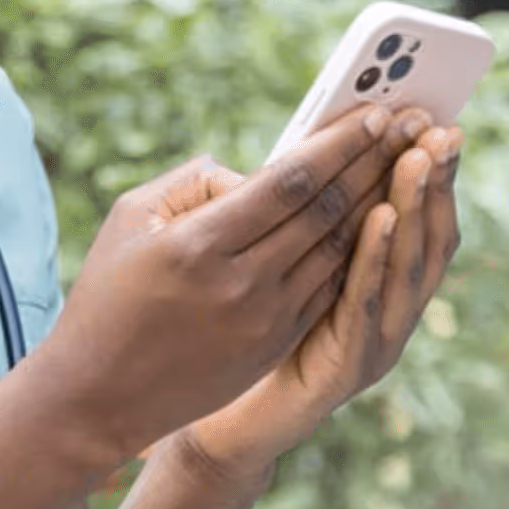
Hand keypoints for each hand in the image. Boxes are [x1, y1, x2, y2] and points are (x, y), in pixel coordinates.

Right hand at [27, 105, 421, 466]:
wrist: (98, 396)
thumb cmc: (107, 295)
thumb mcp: (132, 218)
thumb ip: (197, 181)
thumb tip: (260, 173)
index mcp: (200, 243)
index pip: (290, 181)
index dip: (339, 143)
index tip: (376, 113)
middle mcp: (241, 284)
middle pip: (327, 211)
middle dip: (374, 163)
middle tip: (410, 127)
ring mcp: (264, 321)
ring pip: (338, 251)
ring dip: (378, 204)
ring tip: (406, 167)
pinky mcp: (274, 347)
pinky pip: (329, 289)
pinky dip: (356, 252)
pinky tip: (377, 222)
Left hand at [188, 124, 464, 480]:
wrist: (218, 420)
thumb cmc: (243, 335)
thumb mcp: (280, 261)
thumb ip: (300, 217)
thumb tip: (305, 146)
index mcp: (382, 283)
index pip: (422, 218)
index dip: (433, 171)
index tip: (438, 120)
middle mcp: (392, 312)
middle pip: (428, 237)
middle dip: (434, 179)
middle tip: (436, 129)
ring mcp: (377, 343)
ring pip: (408, 268)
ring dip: (413, 208)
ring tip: (415, 158)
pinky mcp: (348, 368)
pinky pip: (366, 305)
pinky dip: (377, 258)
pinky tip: (378, 216)